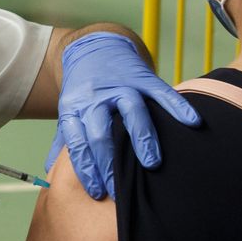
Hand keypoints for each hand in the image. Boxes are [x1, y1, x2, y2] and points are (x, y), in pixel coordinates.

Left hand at [45, 32, 201, 200]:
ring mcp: (121, 87)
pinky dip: (178, 106)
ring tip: (152, 164)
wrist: (94, 48)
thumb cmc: (83, 91)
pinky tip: (191, 122)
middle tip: (120, 189)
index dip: (86, 169)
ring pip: (131, 112)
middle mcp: (96, 98)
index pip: (77, 143)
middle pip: (101, 132)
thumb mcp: (69, 112)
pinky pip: (162, 92)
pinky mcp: (143, 78)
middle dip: (109, 163)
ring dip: (141, 138)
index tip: (97, 192)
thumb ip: (64, 142)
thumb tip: (50, 174)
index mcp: (75, 109)